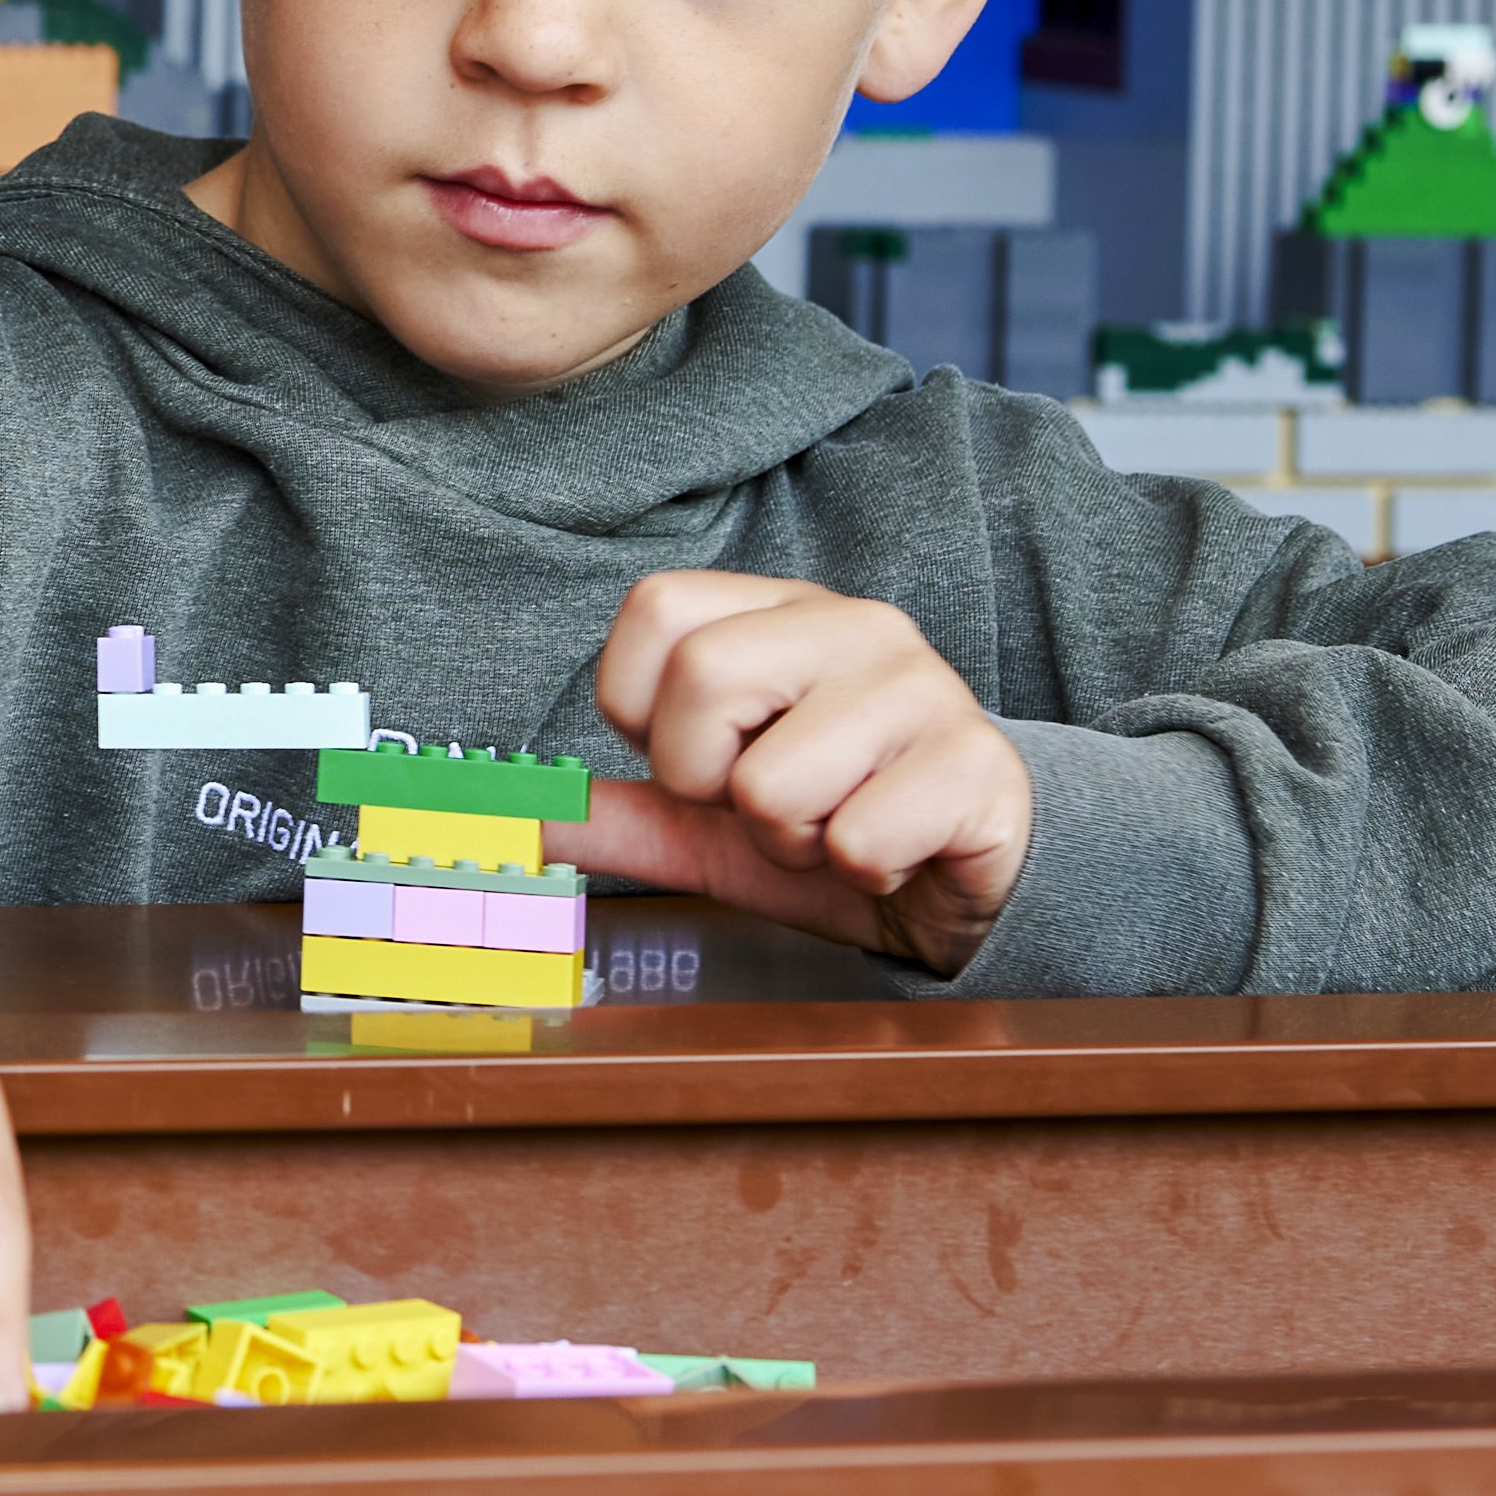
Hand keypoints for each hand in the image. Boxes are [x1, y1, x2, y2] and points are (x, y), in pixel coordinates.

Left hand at [560, 570, 1032, 974]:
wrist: (972, 887)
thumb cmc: (835, 830)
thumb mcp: (712, 830)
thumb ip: (620, 815)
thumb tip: (518, 814)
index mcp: (778, 615)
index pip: (655, 608)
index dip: (643, 708)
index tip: (698, 759)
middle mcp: (852, 626)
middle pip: (704, 681)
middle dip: (713, 783)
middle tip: (770, 806)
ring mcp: (923, 687)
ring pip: (773, 782)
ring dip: (794, 840)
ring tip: (838, 828)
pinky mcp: (978, 764)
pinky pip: (857, 839)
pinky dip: (862, 872)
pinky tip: (896, 853)